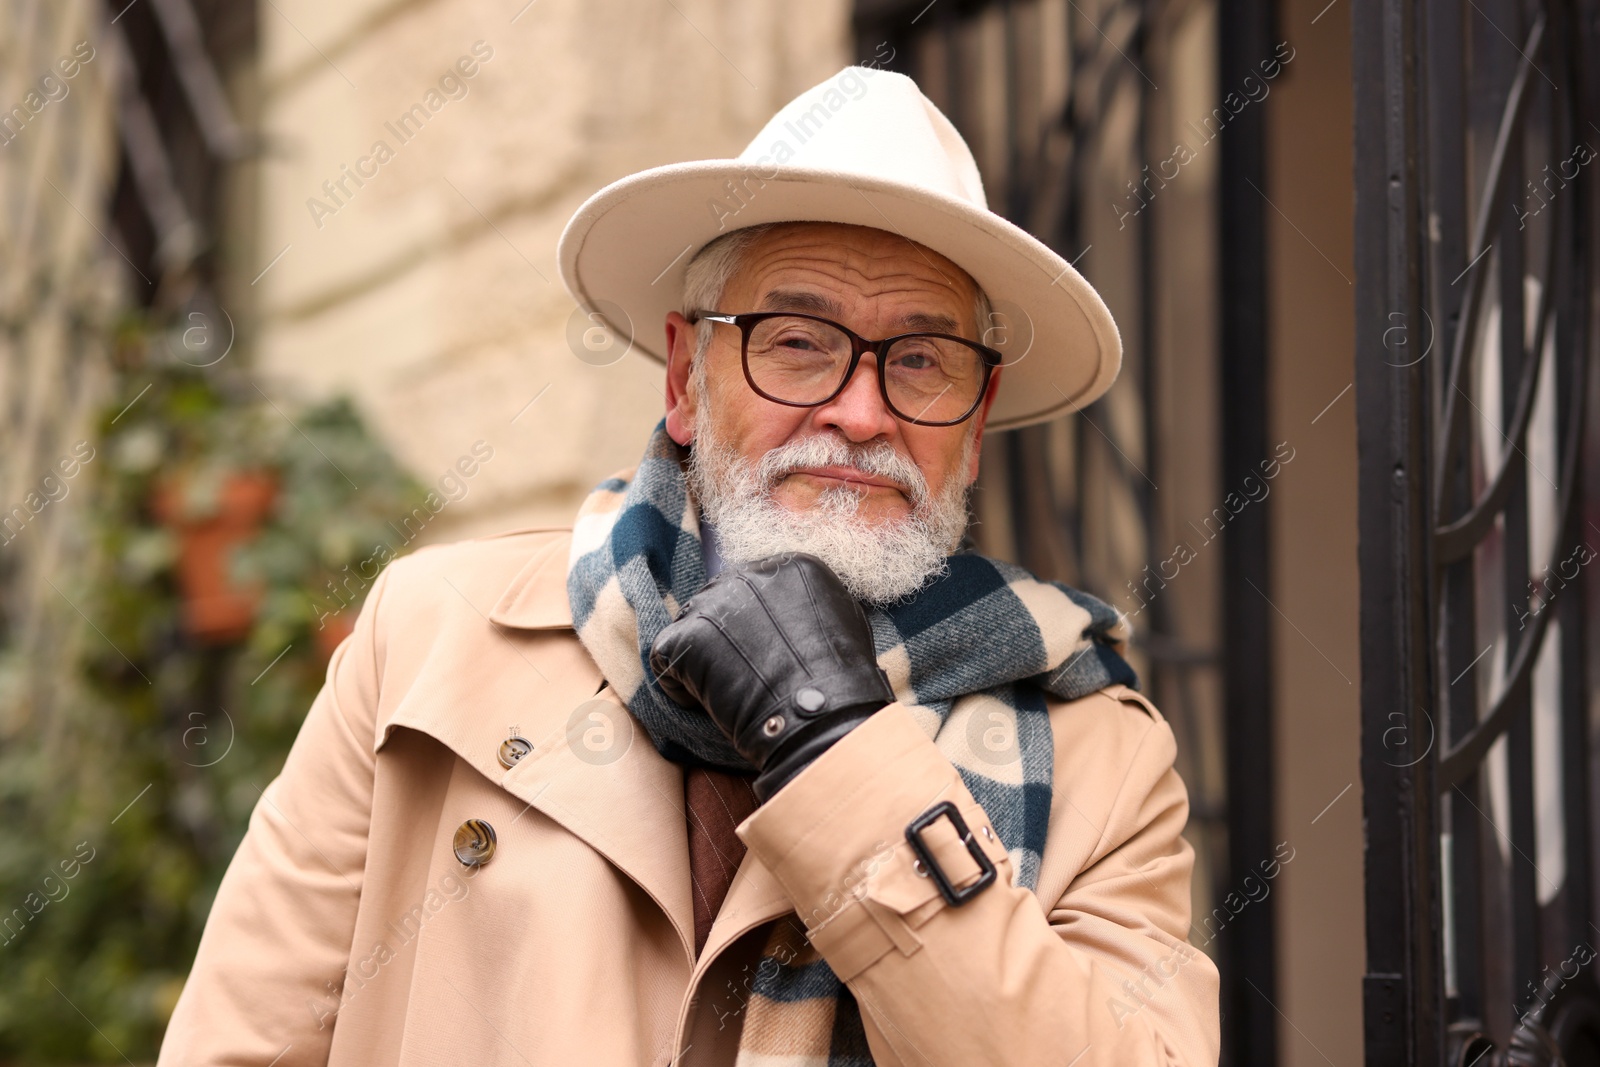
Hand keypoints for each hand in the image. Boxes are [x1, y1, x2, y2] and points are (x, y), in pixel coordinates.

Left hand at [649, 553, 894, 800]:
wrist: (821, 713)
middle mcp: (750, 573)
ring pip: (692, 623)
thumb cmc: (842, 681)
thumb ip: (813, 606)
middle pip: (721, 599)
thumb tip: (797, 614)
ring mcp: (715, 602)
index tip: (766, 653)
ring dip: (702, 657)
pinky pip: (665, 656)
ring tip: (725, 692)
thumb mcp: (845, 623)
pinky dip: (679, 685)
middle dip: (725, 637)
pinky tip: (705, 705)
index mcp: (791, 566)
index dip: (755, 624)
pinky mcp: (688, 635)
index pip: (756, 586)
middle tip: (741, 675)